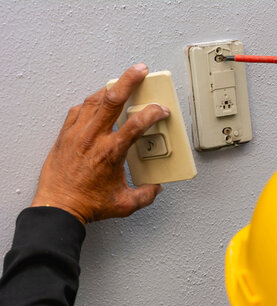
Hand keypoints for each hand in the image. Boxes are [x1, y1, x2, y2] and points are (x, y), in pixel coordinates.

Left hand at [31, 64, 168, 223]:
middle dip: (129, 81)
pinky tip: (96, 105)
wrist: (58, 207)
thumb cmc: (87, 204)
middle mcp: (93, 138)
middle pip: (112, 99)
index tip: (161, 111)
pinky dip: (89, 104)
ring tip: (119, 83)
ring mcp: (76, 134)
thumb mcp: (125, 204)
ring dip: (109, 89)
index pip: (136, 124)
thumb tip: (155, 188)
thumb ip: (146, 194)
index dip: (153, 114)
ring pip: (93, 101)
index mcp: (111, 152)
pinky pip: (77, 111)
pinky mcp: (64, 136)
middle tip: (140, 71)